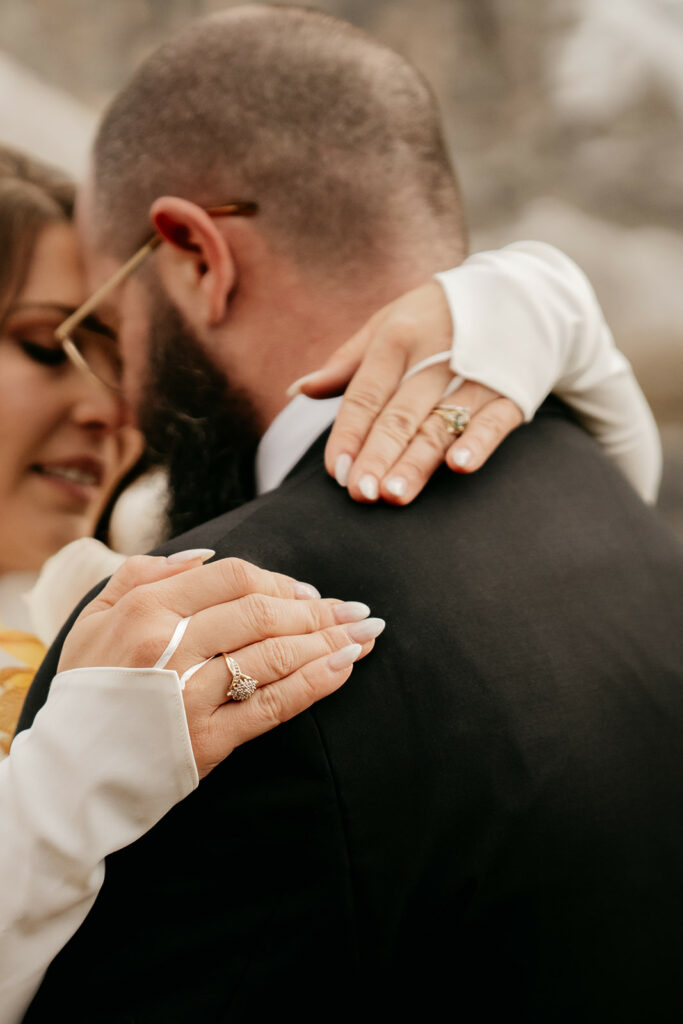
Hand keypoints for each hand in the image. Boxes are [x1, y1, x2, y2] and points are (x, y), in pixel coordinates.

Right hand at [59, 551, 382, 777]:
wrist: (69, 775)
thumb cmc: (89, 690)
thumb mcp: (96, 618)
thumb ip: (143, 574)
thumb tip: (205, 555)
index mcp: (146, 611)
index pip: (233, 578)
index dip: (280, 581)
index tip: (309, 593)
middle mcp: (171, 647)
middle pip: (264, 612)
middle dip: (318, 610)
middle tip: (355, 611)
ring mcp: (192, 694)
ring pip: (276, 653)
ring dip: (329, 640)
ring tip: (365, 635)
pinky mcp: (210, 740)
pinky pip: (275, 703)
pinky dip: (316, 681)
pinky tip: (345, 667)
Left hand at [290, 280, 522, 503]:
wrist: (522, 292)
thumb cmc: (438, 315)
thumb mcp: (389, 323)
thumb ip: (346, 363)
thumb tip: (298, 390)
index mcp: (397, 338)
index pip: (366, 394)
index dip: (349, 433)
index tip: (336, 471)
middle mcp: (434, 356)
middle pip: (400, 414)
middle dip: (379, 455)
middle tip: (361, 494)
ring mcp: (476, 372)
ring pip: (440, 423)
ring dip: (418, 460)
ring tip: (395, 493)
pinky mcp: (511, 389)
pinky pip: (493, 419)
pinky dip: (477, 441)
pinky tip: (458, 466)